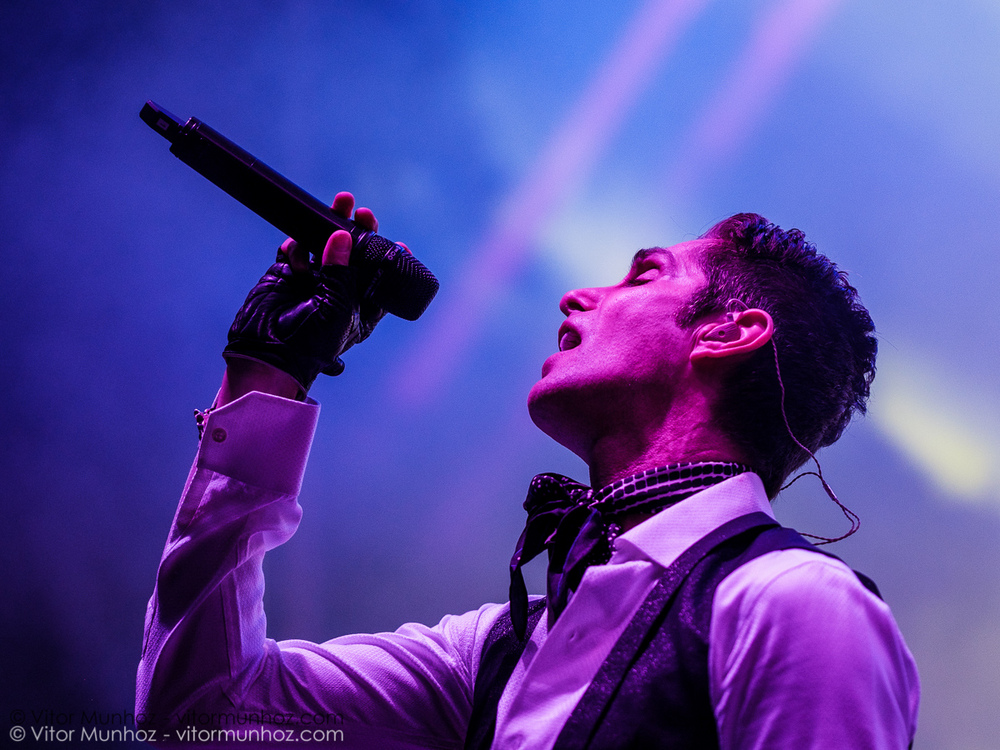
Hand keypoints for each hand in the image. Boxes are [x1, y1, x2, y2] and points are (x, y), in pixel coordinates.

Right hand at [219, 193, 390, 402]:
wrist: (268, 353)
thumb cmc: (311, 343)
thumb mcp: (337, 309)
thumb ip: (341, 273)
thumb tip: (341, 236)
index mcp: (361, 305)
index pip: (380, 277)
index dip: (388, 258)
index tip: (396, 243)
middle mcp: (340, 289)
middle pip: (355, 253)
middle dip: (359, 230)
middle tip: (361, 213)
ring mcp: (314, 279)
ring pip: (326, 243)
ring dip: (329, 225)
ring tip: (339, 205)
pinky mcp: (289, 272)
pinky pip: (297, 248)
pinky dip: (297, 245)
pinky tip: (297, 255)